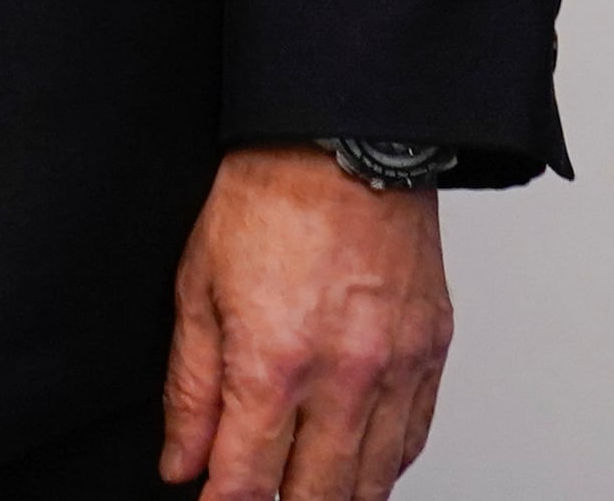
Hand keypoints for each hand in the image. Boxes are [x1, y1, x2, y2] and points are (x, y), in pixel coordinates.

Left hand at [161, 146, 453, 500]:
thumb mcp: (196, 289)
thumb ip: (190, 388)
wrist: (341, 147)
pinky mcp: (431, 355)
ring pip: (373, 480)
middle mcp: (343, 376)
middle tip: (259, 498)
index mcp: (273, 361)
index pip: (248, 476)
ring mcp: (395, 369)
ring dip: (336, 497)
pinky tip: (359, 466)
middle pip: (317, 493)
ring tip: (304, 491)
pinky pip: (414, 439)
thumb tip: (182, 459)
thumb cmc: (265, 204)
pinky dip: (385, 465)